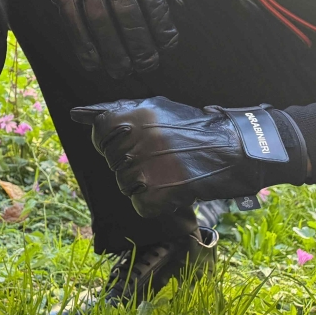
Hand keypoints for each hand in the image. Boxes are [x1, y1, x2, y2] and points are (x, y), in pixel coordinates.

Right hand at [36, 0, 177, 78]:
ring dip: (113, 52)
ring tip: (122, 70)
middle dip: (140, 45)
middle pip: (128, 14)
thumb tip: (178, 8)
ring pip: (101, 23)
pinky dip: (84, 47)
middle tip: (147, 65)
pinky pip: (74, 23)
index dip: (161, 26)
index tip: (168, 47)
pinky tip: (94, 63)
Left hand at [71, 97, 307, 217]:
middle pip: (113, 163)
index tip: (130, 144)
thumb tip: (77, 114)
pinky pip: (141, 206)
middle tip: (160, 160)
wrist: (238, 148)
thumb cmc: (195, 127)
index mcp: (133, 115)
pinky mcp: (162, 193)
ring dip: (144, 185)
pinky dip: (156, 204)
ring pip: (125, 185)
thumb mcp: (156, 108)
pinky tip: (174, 190)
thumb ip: (115, 111)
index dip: (112, 142)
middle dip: (131, 164)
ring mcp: (148, 167)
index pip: (99, 133)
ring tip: (170, 173)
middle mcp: (137, 140)